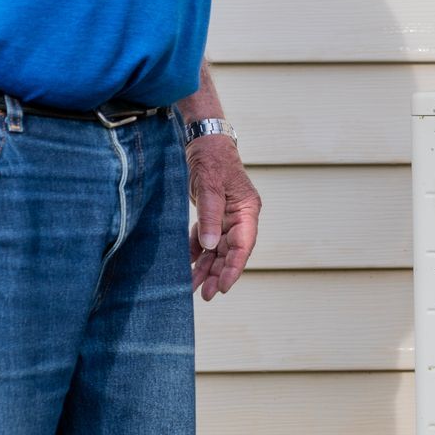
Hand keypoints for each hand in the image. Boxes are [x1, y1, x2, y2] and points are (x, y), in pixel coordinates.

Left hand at [186, 135, 261, 299]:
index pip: (243, 246)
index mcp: (247, 211)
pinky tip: (188, 267)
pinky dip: (198, 253)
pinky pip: (207, 239)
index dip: (234, 268)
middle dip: (218, 273)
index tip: (222, 287)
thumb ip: (209, 217)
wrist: (203, 140)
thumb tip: (211, 247)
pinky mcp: (212, 214)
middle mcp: (239, 217)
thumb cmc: (211, 159)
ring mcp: (226, 217)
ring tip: (193, 287)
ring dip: (206, 267)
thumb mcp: (209, 186)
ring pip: (218, 249)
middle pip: (231, 252)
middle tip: (205, 294)